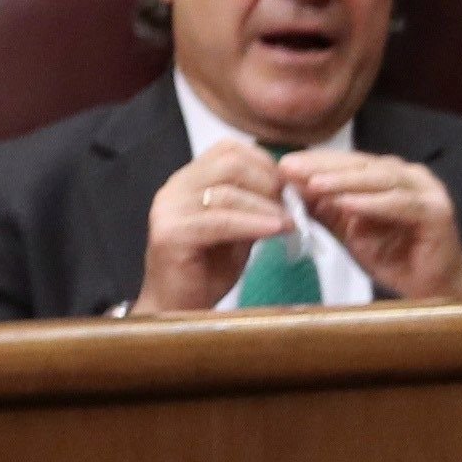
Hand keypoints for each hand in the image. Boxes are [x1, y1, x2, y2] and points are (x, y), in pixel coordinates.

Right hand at [133, 138, 291, 314]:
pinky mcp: (170, 234)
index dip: (265, 162)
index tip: (291, 186)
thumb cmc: (207, 272)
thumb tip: (293, 186)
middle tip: (294, 204)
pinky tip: (275, 230)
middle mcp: (173, 188)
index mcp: (187, 180)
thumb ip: (256, 203)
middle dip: (269, 181)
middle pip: (230, 163)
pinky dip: (252, 224)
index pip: (229, 150)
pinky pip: (220, 220)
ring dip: (266, 205)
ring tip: (290, 222)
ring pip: (226, 190)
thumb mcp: (239, 228)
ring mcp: (168, 210)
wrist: (177, 311)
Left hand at [283, 148, 461, 301]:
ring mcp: (426, 191)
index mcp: (388, 176)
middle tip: (289, 168)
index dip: (315, 162)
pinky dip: (373, 204)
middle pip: (361, 165)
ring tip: (313, 184)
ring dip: (344, 182)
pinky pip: (401, 204)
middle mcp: (408, 176)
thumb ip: (326, 211)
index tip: (282, 166)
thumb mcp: (349, 232)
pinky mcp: (436, 212)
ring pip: (380, 179)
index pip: (347, 163)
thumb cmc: (393, 258)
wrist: (432, 288)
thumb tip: (293, 190)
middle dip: (323, 167)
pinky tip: (347, 204)